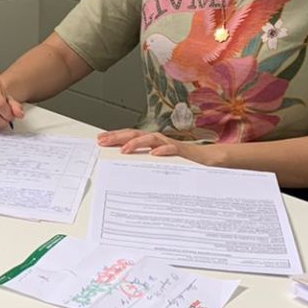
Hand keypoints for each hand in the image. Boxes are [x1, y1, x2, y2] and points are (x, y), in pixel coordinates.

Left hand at [97, 130, 222, 163]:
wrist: (208, 161)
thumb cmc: (182, 163)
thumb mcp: (158, 165)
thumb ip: (145, 165)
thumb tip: (124, 172)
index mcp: (152, 143)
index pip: (130, 136)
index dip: (115, 137)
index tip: (100, 140)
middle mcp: (159, 141)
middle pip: (135, 134)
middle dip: (118, 137)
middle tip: (104, 141)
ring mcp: (170, 144)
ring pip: (151, 138)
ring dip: (137, 142)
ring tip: (124, 149)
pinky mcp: (183, 152)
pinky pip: (172, 149)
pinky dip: (163, 150)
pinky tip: (154, 154)